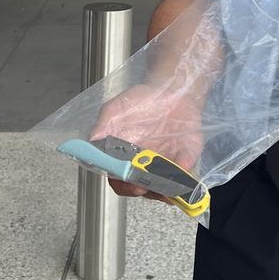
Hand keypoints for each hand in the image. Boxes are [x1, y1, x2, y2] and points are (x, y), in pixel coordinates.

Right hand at [89, 83, 203, 203]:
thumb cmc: (141, 102)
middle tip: (144, 185)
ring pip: (166, 187)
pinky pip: (187, 171)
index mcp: (126, 159)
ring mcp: (167, 164)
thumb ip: (103, 125)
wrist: (169, 89)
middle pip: (144, 189)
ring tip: (166, 186)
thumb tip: (92, 141)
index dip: (123, 185)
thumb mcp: (115, 109)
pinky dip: (185, 173)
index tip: (127, 182)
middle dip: (145, 190)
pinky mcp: (186, 157)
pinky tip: (183, 168)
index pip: (121, 181)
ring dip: (166, 190)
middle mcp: (146, 166)